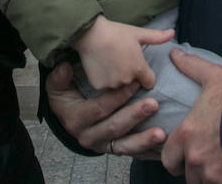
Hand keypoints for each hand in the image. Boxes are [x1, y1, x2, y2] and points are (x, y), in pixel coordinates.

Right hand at [45, 62, 164, 158]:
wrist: (69, 116)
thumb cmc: (66, 96)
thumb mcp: (57, 85)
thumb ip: (59, 77)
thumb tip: (64, 68)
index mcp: (76, 120)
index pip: (99, 109)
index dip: (117, 98)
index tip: (135, 84)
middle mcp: (89, 137)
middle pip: (114, 127)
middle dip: (135, 116)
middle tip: (153, 104)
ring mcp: (103, 146)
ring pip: (125, 146)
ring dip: (144, 140)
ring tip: (161, 133)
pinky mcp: (115, 151)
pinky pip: (133, 153)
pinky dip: (148, 151)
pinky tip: (163, 147)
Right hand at [75, 15, 174, 89]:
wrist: (90, 33)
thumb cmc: (115, 32)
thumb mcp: (137, 33)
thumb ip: (157, 37)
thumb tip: (173, 33)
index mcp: (139, 68)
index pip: (149, 83)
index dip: (145, 76)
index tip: (138, 67)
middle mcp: (127, 80)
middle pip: (133, 85)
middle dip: (130, 77)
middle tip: (121, 61)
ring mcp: (112, 84)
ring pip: (118, 87)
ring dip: (117, 80)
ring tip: (110, 63)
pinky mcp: (98, 86)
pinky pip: (105, 87)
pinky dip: (104, 80)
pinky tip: (101, 67)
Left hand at [161, 49, 221, 182]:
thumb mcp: (215, 78)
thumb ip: (192, 66)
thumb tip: (174, 52)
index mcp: (187, 136)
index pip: (167, 159)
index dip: (175, 157)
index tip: (184, 153)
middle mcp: (197, 159)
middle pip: (187, 175)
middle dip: (195, 169)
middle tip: (206, 159)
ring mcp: (215, 175)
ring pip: (204, 183)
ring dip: (210, 177)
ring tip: (221, 165)